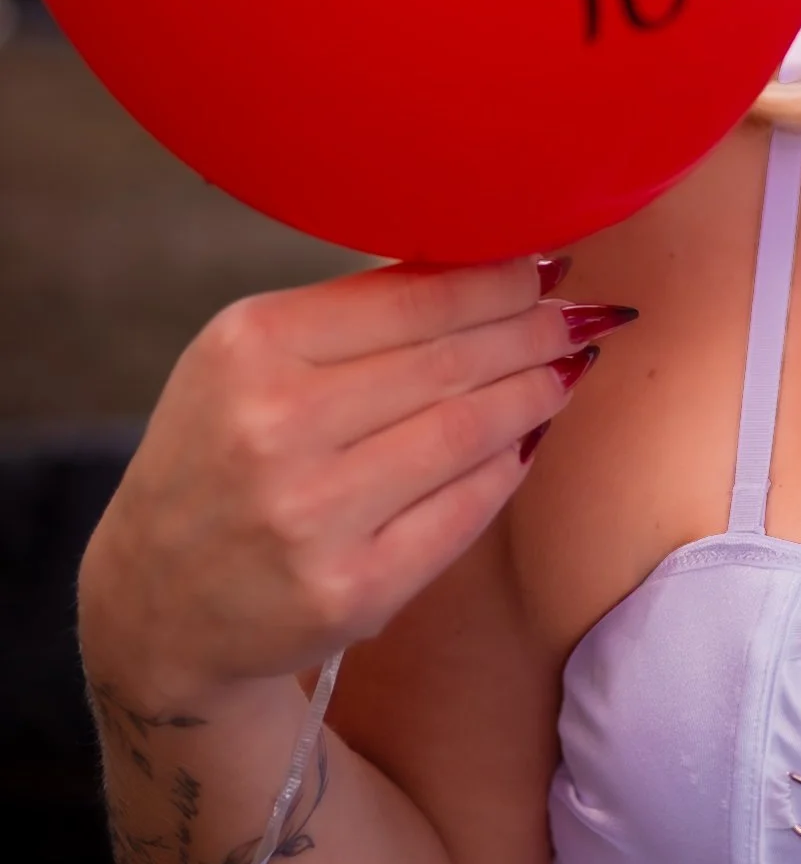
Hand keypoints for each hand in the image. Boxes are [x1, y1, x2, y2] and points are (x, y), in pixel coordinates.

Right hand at [79, 256, 633, 694]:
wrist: (155, 602)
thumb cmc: (221, 454)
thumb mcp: (250, 359)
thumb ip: (354, 312)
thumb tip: (490, 260)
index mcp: (250, 346)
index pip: (414, 296)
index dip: (499, 278)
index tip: (550, 265)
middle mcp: (275, 427)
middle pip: (452, 360)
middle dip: (533, 331)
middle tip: (582, 315)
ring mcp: (313, 517)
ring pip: (470, 431)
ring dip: (537, 392)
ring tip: (570, 367)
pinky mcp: (350, 591)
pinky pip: (465, 511)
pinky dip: (511, 468)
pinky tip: (531, 438)